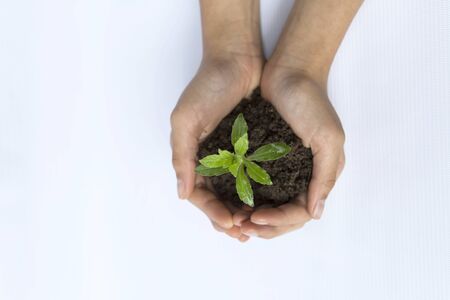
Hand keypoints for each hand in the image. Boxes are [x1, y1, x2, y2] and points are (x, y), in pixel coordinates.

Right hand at [170, 55, 261, 241]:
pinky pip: (254, 176)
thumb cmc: (207, 87)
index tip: (230, 223)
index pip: (199, 195)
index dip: (213, 212)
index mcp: (193, 157)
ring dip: (245, 211)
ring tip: (257, 226)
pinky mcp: (252, 148)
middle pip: (218, 200)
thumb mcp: (186, 120)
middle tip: (245, 233)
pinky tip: (269, 203)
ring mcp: (233, 156)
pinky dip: (258, 192)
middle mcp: (213, 161)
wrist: (237, 60)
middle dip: (229, 219)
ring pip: (237, 193)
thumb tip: (182, 193)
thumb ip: (182, 156)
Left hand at [239, 64, 345, 238]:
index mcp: (318, 175)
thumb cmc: (312, 102)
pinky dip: (243, 197)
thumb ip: (325, 176)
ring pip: (267, 204)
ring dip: (251, 216)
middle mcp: (300, 176)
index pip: (300, 213)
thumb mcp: (328, 138)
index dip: (279, 222)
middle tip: (240, 227)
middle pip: (282, 215)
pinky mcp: (263, 157)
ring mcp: (280, 168)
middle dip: (263, 225)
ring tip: (232, 219)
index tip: (256, 219)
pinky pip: (253, 185)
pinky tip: (229, 201)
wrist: (290, 71)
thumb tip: (316, 214)